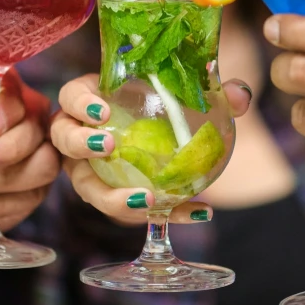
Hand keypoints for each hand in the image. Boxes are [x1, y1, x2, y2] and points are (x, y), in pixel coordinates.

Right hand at [50, 74, 253, 225]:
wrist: (164, 137)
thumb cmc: (160, 106)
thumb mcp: (181, 94)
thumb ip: (211, 91)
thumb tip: (239, 95)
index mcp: (89, 101)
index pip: (70, 97)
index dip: (80, 103)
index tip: (103, 111)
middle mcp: (78, 134)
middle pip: (64, 140)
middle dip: (81, 145)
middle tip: (110, 147)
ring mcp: (86, 168)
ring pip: (85, 185)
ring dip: (110, 196)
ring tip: (146, 199)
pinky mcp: (110, 197)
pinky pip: (128, 209)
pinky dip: (163, 214)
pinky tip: (197, 212)